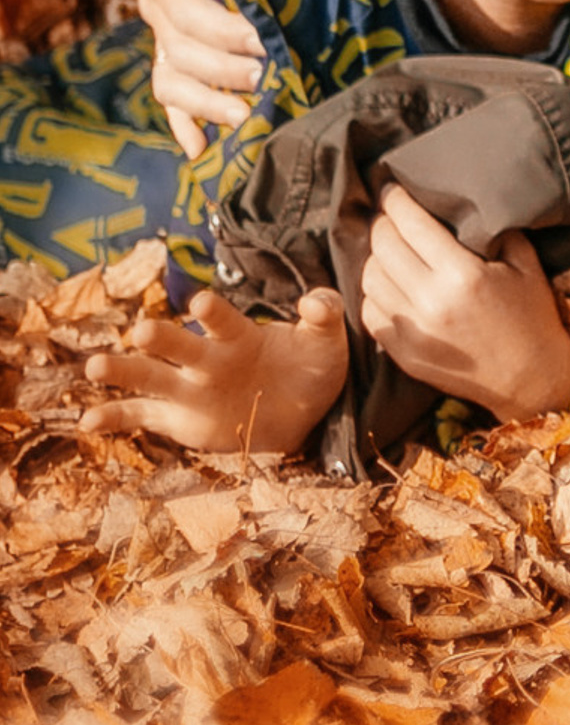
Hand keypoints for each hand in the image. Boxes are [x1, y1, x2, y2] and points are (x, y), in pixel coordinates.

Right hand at [82, 286, 348, 453]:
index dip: (213, 312)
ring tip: (94, 368)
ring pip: (152, 378)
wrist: (306, 410)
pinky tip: (88, 422)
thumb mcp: (327, 340)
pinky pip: (143, 416)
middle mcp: (208, 358)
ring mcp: (190, 389)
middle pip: (179, 346)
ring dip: (124, 372)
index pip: (223, 319)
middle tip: (143, 331)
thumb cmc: (311, 365)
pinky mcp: (180, 419)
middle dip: (162, 339)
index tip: (201, 304)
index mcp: (239, 335)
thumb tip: (313, 302)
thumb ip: (325, 314)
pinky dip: (116, 419)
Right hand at [138, 0, 264, 156]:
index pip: (182, 10)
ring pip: (171, 78)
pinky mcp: (184, 50)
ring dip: (205, 103)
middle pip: (179, 51)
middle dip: (222, 70)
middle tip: (267, 77)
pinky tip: (201, 146)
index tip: (260, 39)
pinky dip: (184, 121)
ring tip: (244, 115)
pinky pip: (173, 91)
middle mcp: (157, 3)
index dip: (219, 30)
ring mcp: (168, 31)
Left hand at [358, 184, 569, 420]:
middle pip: (383, 247)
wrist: (530, 377)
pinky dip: (374, 292)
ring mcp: (413, 331)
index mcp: (463, 275)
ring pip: (370, 279)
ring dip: (376, 257)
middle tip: (390, 215)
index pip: (412, 225)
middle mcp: (431, 301)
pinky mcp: (402, 353)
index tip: (391, 188)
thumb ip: (497, 231)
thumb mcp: (526, 264)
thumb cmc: (532, 316)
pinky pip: (370, 312)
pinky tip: (390, 284)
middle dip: (382, 224)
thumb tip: (468, 205)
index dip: (396, 201)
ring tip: (389, 248)